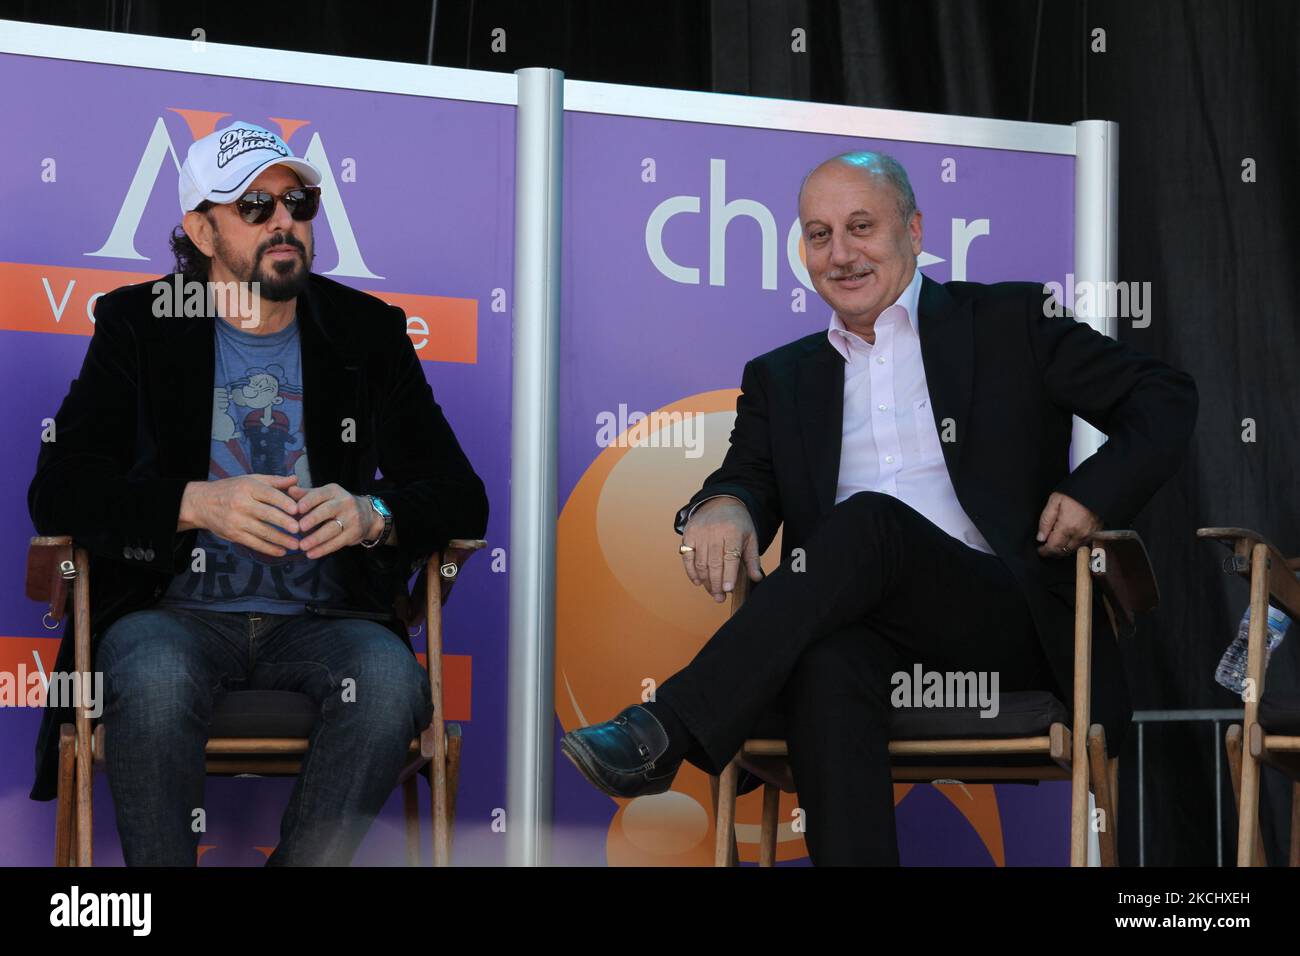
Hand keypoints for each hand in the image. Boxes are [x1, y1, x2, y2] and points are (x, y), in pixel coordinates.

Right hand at [180, 473, 300, 557]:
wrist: (200, 503)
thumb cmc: (230, 489)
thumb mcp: (250, 480)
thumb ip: (274, 481)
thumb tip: (296, 479)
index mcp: (248, 487)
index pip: (268, 494)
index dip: (283, 502)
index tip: (297, 509)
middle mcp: (241, 503)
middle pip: (266, 514)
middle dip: (284, 522)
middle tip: (299, 529)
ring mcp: (236, 520)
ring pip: (262, 531)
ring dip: (280, 539)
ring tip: (296, 544)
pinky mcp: (233, 534)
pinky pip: (253, 543)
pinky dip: (268, 549)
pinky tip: (281, 551)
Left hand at [289, 482, 379, 558]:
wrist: (367, 515)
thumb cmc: (336, 504)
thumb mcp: (324, 496)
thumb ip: (306, 494)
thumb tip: (289, 490)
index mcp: (334, 491)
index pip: (320, 494)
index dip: (309, 501)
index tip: (297, 509)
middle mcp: (345, 502)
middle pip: (328, 510)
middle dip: (313, 519)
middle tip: (299, 528)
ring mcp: (352, 518)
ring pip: (333, 529)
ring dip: (316, 538)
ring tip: (302, 546)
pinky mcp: (354, 533)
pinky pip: (337, 542)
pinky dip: (323, 549)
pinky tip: (311, 554)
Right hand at [681, 496, 761, 602]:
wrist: (721, 502)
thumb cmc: (737, 522)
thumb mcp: (750, 537)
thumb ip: (753, 559)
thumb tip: (756, 578)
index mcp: (733, 532)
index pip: (730, 557)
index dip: (728, 575)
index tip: (728, 589)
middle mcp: (715, 532)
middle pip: (714, 563)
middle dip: (716, 584)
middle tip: (720, 598)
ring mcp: (700, 534)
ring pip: (701, 563)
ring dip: (706, 581)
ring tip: (712, 592)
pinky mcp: (688, 535)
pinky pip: (687, 557)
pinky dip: (691, 572)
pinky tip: (698, 581)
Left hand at [1036, 491, 1101, 558]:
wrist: (1096, 488)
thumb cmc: (1074, 493)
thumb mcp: (1054, 502)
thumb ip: (1045, 521)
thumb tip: (1040, 537)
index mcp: (1067, 527)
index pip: (1053, 546)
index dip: (1045, 551)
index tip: (1040, 550)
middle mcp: (1079, 534)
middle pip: (1063, 551)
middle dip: (1052, 552)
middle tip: (1045, 549)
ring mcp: (1089, 535)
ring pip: (1073, 550)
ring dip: (1063, 550)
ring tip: (1055, 546)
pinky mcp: (1096, 533)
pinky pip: (1083, 545)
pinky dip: (1073, 545)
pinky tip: (1068, 541)